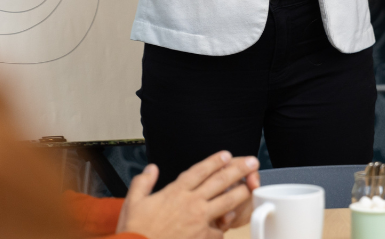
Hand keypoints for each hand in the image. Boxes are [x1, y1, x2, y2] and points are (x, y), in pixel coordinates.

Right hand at [116, 152, 260, 238]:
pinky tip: (228, 223)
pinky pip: (219, 230)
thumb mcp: (132, 202)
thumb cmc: (135, 230)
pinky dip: (224, 226)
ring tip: (253, 186)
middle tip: (253, 162)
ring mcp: (199, 220)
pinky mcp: (202, 237)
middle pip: (220, 181)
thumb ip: (142, 183)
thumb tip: (151, 168)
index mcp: (174, 192)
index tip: (226, 154)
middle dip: (238, 169)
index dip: (214, 161)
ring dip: (241, 192)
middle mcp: (190, 203)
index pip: (199, 171)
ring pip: (226, 202)